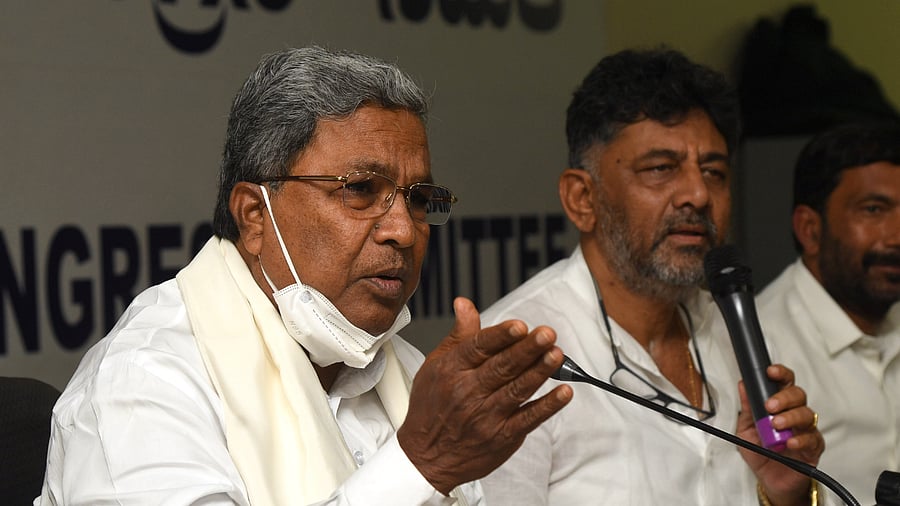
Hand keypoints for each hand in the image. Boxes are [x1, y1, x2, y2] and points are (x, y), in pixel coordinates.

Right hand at [397, 297, 572, 494]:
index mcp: (452, 370)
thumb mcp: (435, 366)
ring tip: (556, 355)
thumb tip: (465, 305)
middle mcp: (468, 392)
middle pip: (502, 367)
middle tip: (546, 334)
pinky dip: (547, 406)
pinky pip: (528, 419)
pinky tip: (563, 393)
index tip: (519, 326)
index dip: (500, 336)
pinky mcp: (502, 436)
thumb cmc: (430, 408)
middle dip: (527, 349)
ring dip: (540, 372)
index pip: (478, 348)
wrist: (425, 457)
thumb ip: (458, 335)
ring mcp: (486, 416)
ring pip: (517, 390)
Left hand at [736, 364, 823, 505]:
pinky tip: (790, 442)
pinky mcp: (813, 447)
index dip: (780, 374)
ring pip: (806, 414)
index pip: (783, 383)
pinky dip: (800, 439)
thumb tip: (743, 386)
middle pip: (798, 394)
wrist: (770, 478)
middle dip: (783, 397)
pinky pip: (811, 438)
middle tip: (769, 406)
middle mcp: (794, 414)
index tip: (770, 372)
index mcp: (779, 406)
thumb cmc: (761, 451)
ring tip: (776, 424)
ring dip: (790, 417)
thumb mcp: (746, 428)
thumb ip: (746, 408)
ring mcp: (805, 429)